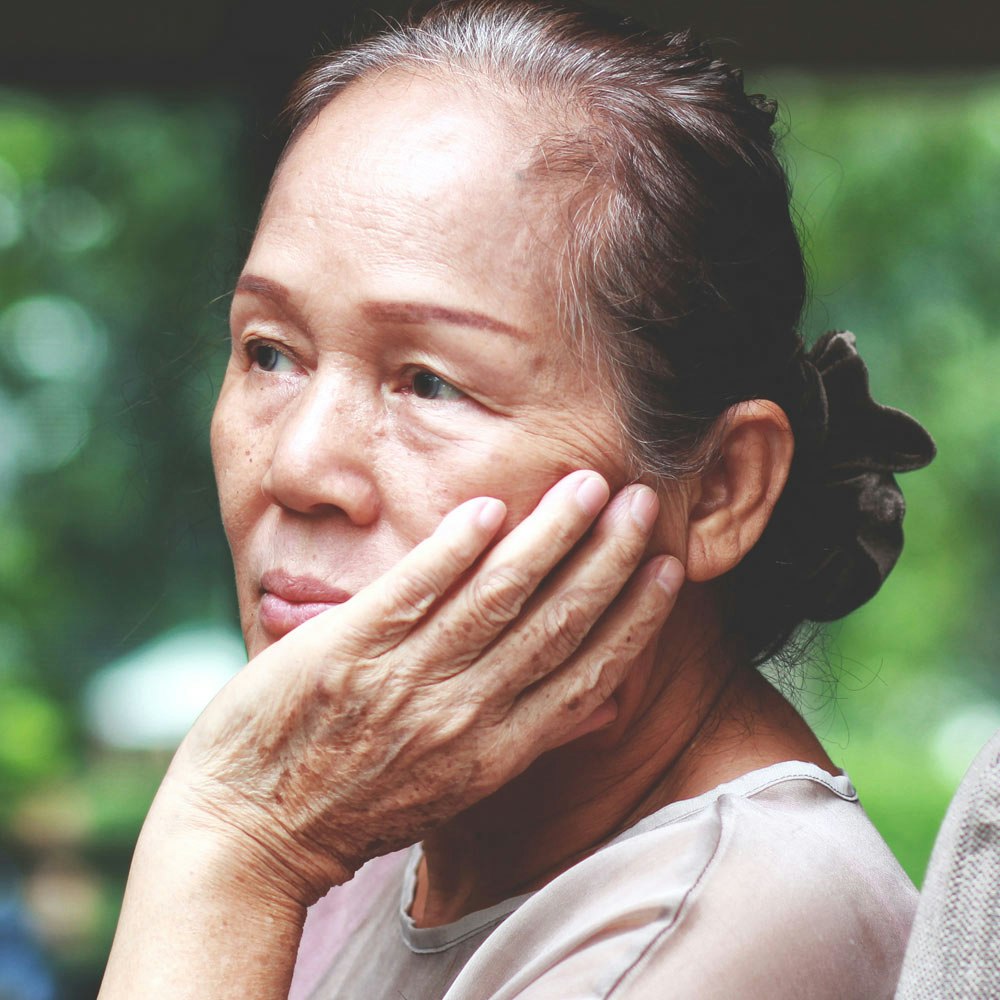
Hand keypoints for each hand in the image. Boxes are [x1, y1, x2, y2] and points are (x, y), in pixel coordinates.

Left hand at [166, 470, 682, 905]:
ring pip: (495, 598)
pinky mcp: (346, 652)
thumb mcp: (457, 790)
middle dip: (608, 561)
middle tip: (645, 502)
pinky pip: (412, 592)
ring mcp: (404, 682)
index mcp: (496, 752)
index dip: (635, 618)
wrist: (248, 834)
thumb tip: (599, 708)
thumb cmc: (357, 806)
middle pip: (555, 624)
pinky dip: (453, 550)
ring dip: (549, 539)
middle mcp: (463, 716)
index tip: (668, 569)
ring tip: (589, 488)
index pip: (587, 673)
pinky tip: (490, 509)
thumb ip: (525, 740)